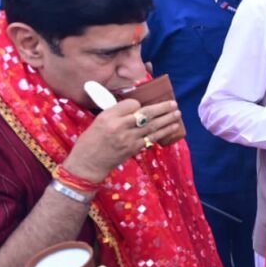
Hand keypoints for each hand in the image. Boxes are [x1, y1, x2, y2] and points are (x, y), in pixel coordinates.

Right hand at [62, 98, 181, 183]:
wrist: (87, 163)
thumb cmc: (91, 140)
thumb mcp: (99, 121)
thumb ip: (116, 113)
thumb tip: (136, 107)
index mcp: (108, 117)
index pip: (131, 105)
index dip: (139, 103)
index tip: (143, 104)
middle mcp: (119, 127)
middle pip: (145, 114)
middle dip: (162, 108)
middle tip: (173, 104)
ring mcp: (128, 139)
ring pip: (152, 127)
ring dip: (167, 120)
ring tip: (177, 114)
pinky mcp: (134, 149)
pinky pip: (152, 139)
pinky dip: (163, 132)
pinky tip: (172, 128)